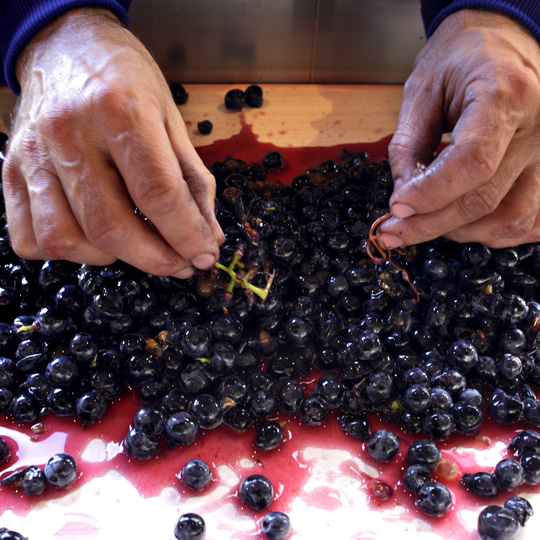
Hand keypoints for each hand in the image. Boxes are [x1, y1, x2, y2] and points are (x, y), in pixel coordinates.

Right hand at [3, 8, 223, 277]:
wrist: (63, 43)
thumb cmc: (124, 78)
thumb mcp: (170, 117)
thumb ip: (192, 180)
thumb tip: (208, 237)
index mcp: (118, 111)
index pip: (157, 194)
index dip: (187, 235)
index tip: (205, 255)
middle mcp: (69, 133)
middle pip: (111, 226)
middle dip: (155, 259)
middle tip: (180, 264)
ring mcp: (32, 156)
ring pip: (67, 239)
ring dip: (112, 257)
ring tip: (138, 246)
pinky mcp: (10, 172)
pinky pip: (30, 237)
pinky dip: (68, 252)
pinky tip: (95, 238)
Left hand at [380, 10, 539, 248]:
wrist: (501, 42)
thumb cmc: (460, 58)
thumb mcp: (420, 89)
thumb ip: (408, 146)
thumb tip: (402, 201)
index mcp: (504, 96)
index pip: (472, 161)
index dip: (430, 193)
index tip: (396, 207)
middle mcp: (536, 129)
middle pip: (484, 199)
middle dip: (430, 223)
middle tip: (392, 231)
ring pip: (509, 218)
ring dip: (460, 232)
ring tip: (425, 223)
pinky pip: (529, 219)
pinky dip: (494, 232)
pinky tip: (463, 225)